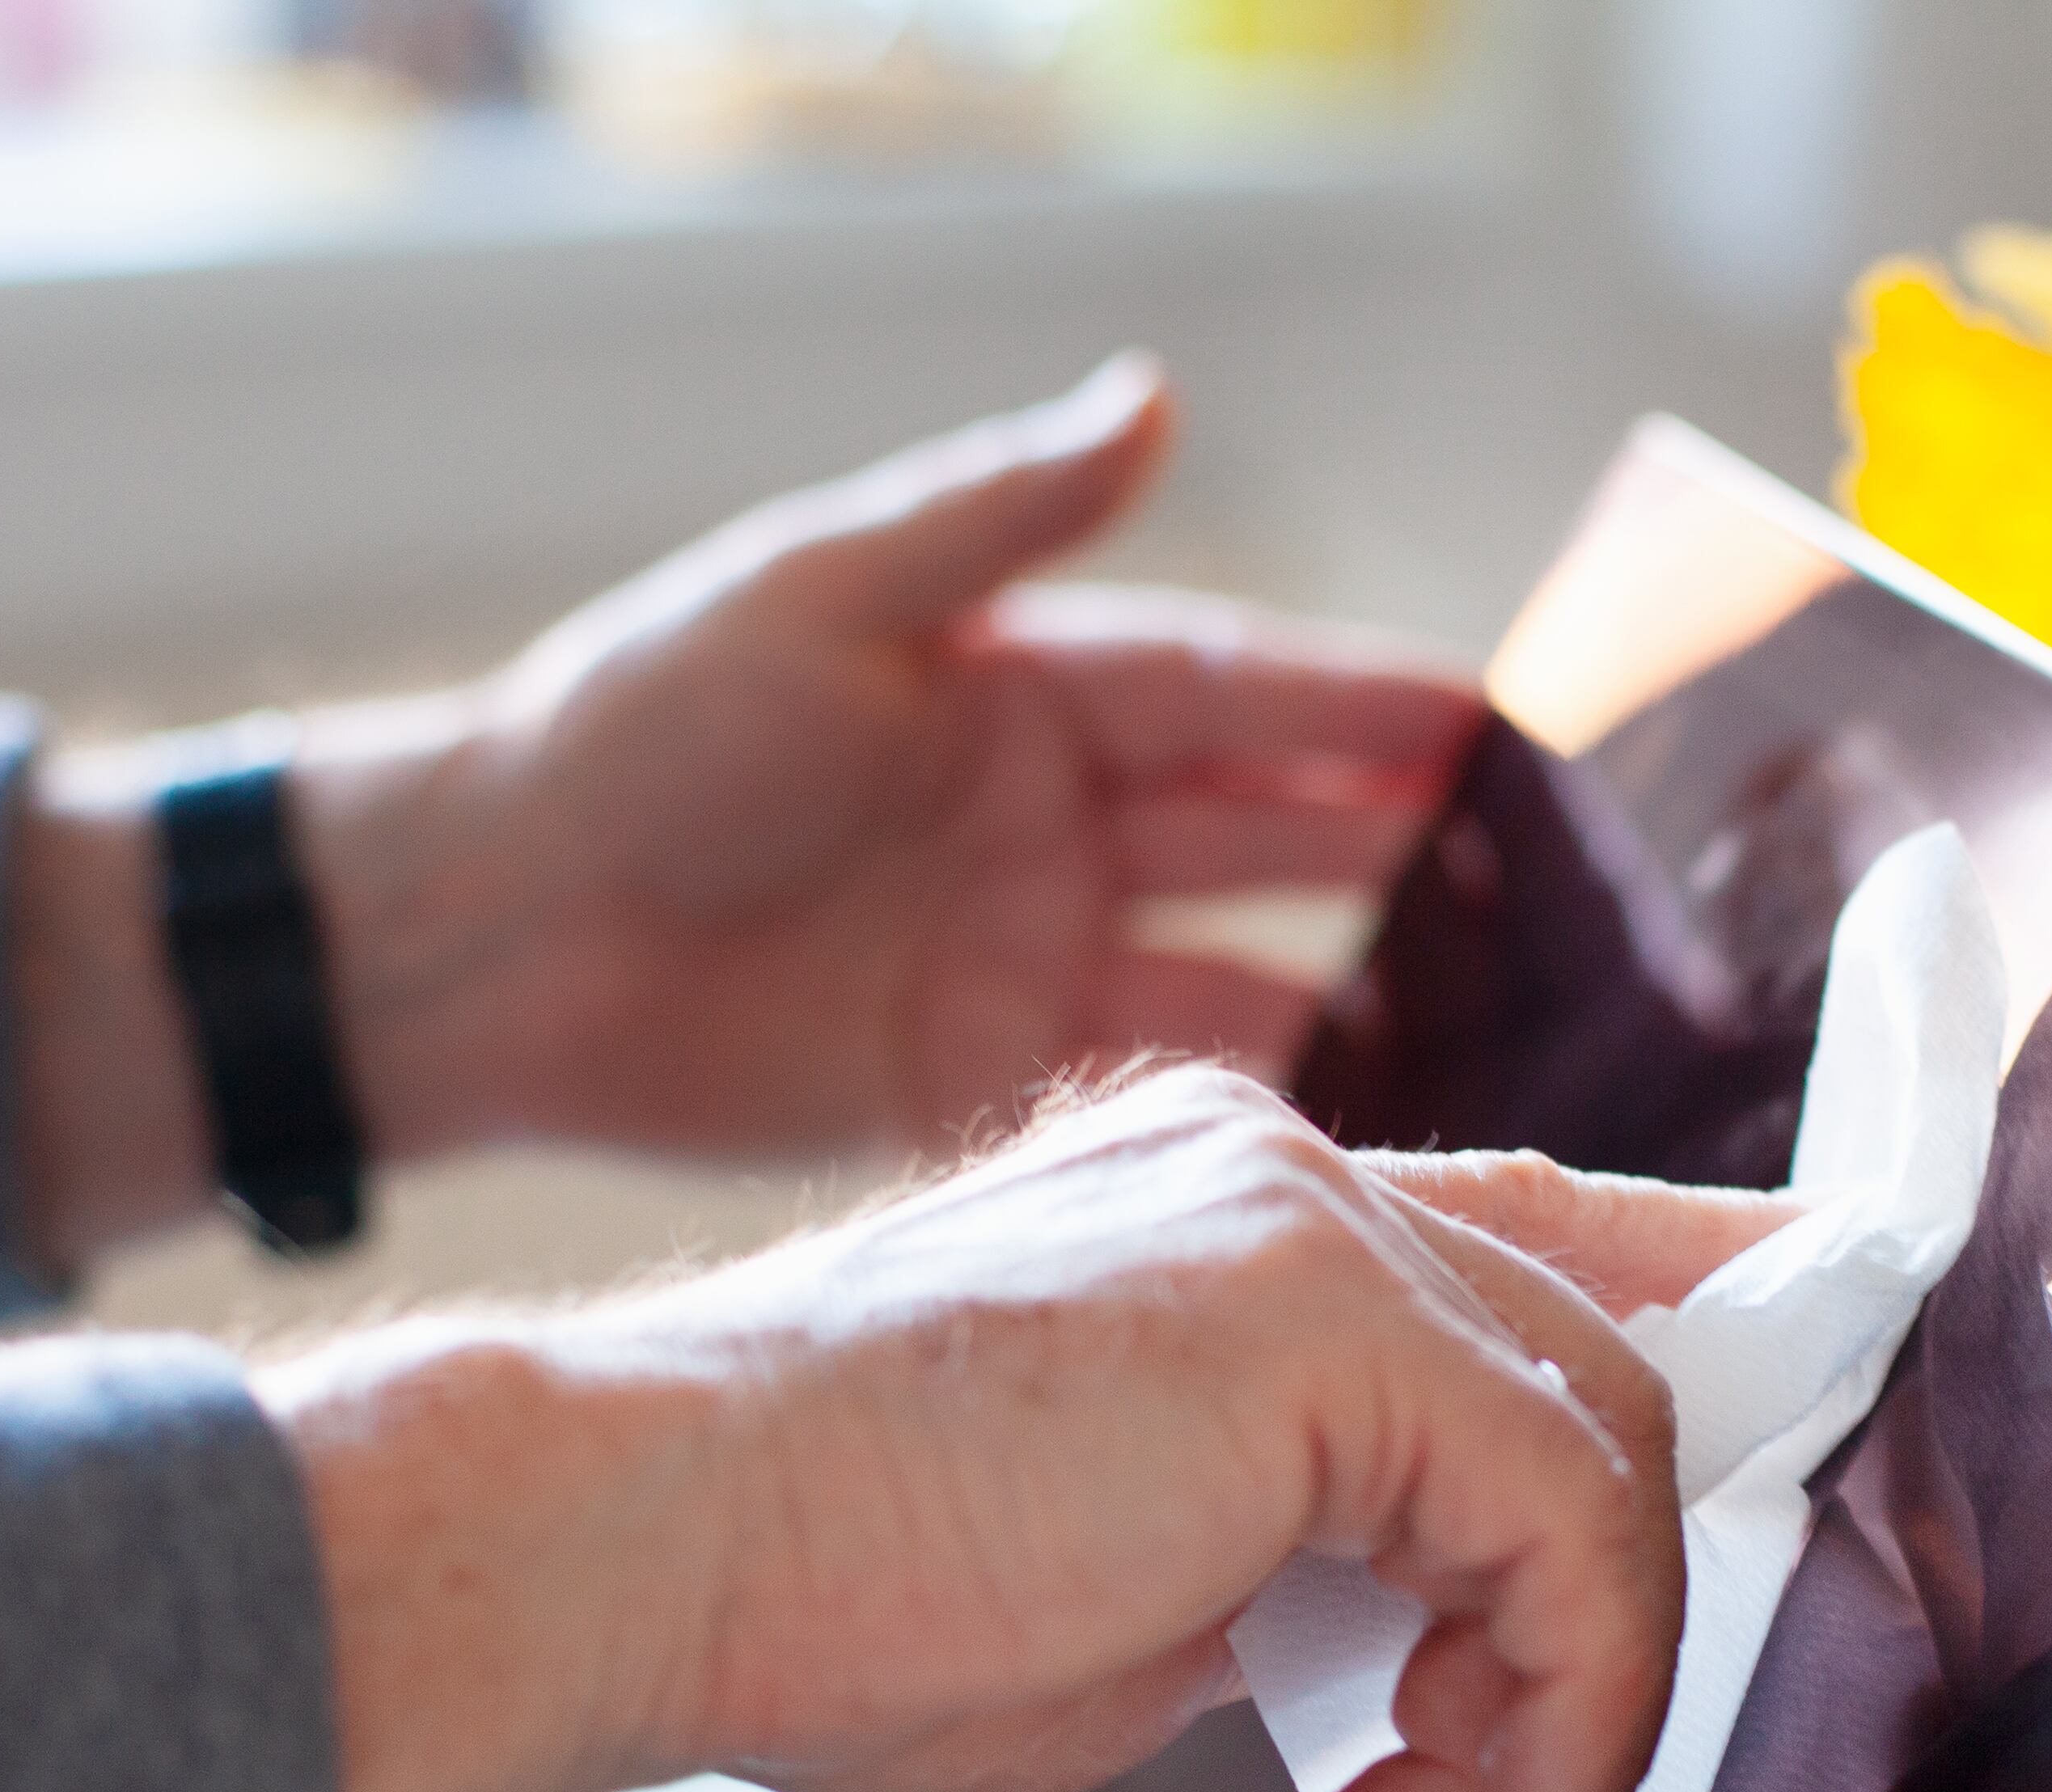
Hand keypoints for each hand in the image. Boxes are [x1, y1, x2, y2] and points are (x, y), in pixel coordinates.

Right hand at [268, 1069, 1785, 1791]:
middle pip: (1605, 1368)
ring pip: (1606, 1454)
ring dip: (1553, 1710)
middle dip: (1578, 1644)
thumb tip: (1433, 1673)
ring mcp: (1316, 1222)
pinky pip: (1570, 1521)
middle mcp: (1291, 1172)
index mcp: (1231, 1207)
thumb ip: (1304, 1566)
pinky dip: (1561, 1704)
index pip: (1545, 1239)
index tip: (1798, 1418)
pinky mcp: (1334, 1321)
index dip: (1706, 1315)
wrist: (649, 1545)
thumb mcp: (1137, 1572)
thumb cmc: (824, 1582)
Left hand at [294, 353, 1478, 1162]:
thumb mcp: (816, 598)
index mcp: (1024, 691)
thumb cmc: (631, 734)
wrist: (486, 932)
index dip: (1372, 711)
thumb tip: (1154, 396)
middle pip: (1271, 840)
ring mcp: (1020, 959)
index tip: (1508, 727)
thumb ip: (995, 514)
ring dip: (1359, 1000)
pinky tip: (1357, 1135)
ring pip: (1238, 980)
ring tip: (1503, 1033)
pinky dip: (1247, 1117)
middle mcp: (1047, 826)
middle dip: (1410, 861)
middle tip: (1565, 897)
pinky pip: (1143, 1098)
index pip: (1242, 695)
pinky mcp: (974, 1082)